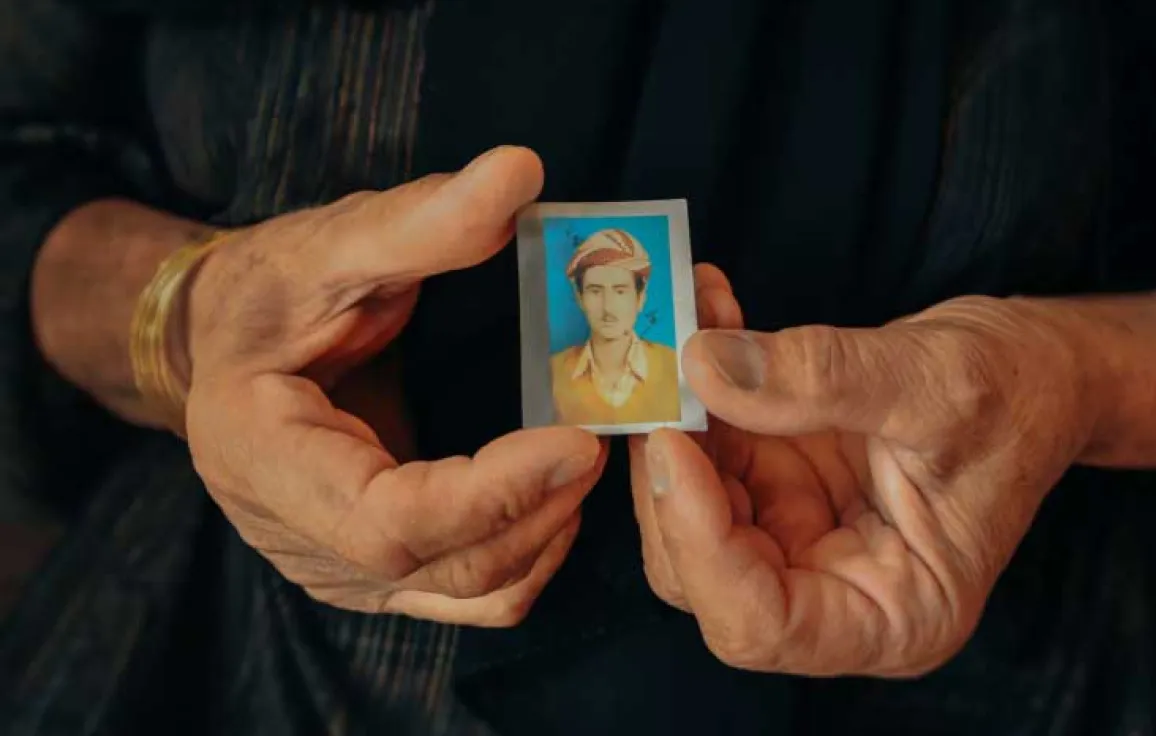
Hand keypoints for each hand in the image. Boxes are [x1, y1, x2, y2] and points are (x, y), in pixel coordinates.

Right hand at [185, 147, 604, 626]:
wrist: (222, 347)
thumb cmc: (263, 294)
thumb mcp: (326, 245)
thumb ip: (419, 222)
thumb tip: (518, 172)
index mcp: (265, 460)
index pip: (390, 522)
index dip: (491, 492)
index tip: (576, 440)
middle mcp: (301, 538)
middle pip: (440, 565)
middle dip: (536, 508)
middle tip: (601, 436)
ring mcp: (341, 569)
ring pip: (465, 593)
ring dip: (542, 534)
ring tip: (587, 458)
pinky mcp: (377, 574)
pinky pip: (466, 593)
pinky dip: (526, 556)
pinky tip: (557, 498)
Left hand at [631, 294, 1096, 674]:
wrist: (1040, 367)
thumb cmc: (1019, 394)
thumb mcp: (931, 383)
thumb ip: (818, 379)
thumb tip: (703, 367)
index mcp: (893, 615)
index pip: (761, 622)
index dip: (699, 544)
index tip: (671, 446)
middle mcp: (836, 591)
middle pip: (704, 572)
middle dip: (672, 475)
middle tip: (661, 378)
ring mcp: (802, 537)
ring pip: (690, 507)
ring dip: (680, 415)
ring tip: (692, 321)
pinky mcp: (783, 485)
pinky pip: (713, 449)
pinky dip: (703, 384)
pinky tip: (713, 313)